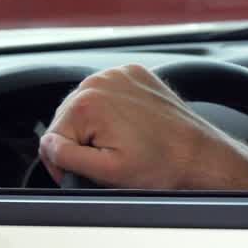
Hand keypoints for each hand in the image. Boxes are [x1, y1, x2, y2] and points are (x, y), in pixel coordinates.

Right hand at [38, 65, 247, 189]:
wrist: (199, 154)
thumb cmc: (161, 165)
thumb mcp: (106, 171)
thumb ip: (67, 157)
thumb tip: (48, 146)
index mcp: (89, 102)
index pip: (52, 138)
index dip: (64, 163)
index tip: (84, 174)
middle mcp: (101, 80)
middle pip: (68, 120)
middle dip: (82, 144)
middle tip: (108, 162)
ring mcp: (120, 74)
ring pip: (87, 107)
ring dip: (97, 128)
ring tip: (123, 145)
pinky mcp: (136, 75)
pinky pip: (110, 95)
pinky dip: (114, 112)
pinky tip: (130, 129)